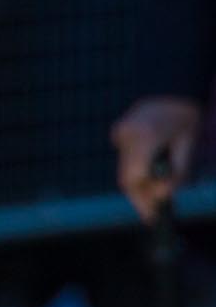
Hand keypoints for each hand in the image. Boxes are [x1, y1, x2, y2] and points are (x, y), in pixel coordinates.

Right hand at [111, 95, 201, 223]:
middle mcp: (126, 137)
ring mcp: (119, 134)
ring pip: (124, 172)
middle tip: (151, 217)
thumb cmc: (185, 117)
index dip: (142, 200)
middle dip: (139, 199)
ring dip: (139, 186)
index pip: (135, 178)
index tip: (152, 217)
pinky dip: (136, 171)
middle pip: (125, 178)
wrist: (171, 88)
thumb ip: (176, 172)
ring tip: (152, 201)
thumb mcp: (188, 147)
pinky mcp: (118, 133)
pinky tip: (150, 175)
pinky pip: (125, 160)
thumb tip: (162, 197)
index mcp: (144, 138)